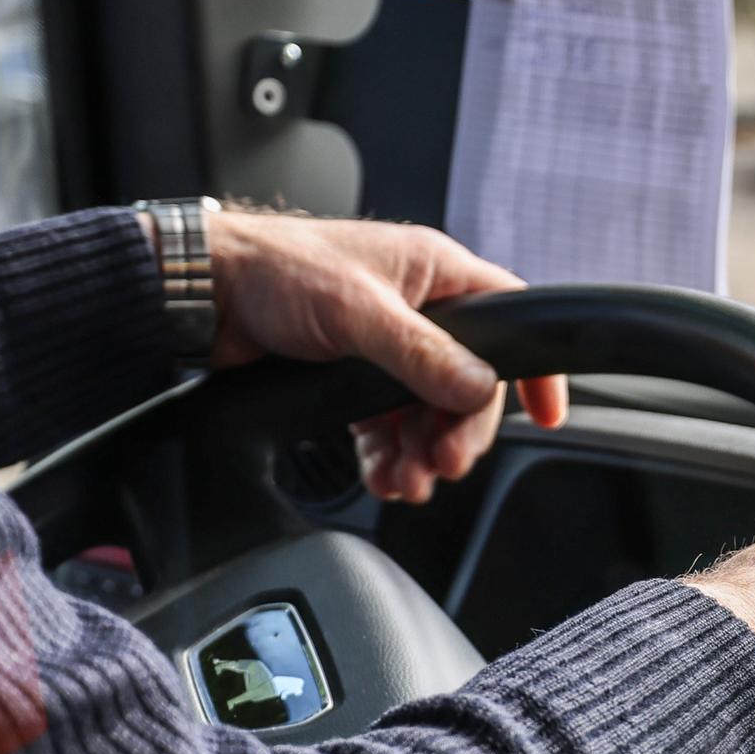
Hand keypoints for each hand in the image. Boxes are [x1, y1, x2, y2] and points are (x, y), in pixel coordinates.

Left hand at [194, 210, 567, 502]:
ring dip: (422, 451)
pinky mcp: (353, 377)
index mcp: (435, 272)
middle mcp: (419, 308)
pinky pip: (389, 424)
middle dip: (459, 430)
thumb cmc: (277, 271)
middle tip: (444, 464)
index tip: (549, 414)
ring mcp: (387, 345)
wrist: (205, 293)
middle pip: (468, 383)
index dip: (533, 370)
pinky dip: (389, 454)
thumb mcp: (359, 312)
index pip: (511, 320)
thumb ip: (423, 354)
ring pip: (428, 411)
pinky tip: (383, 476)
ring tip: (407, 482)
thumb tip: (478, 389)